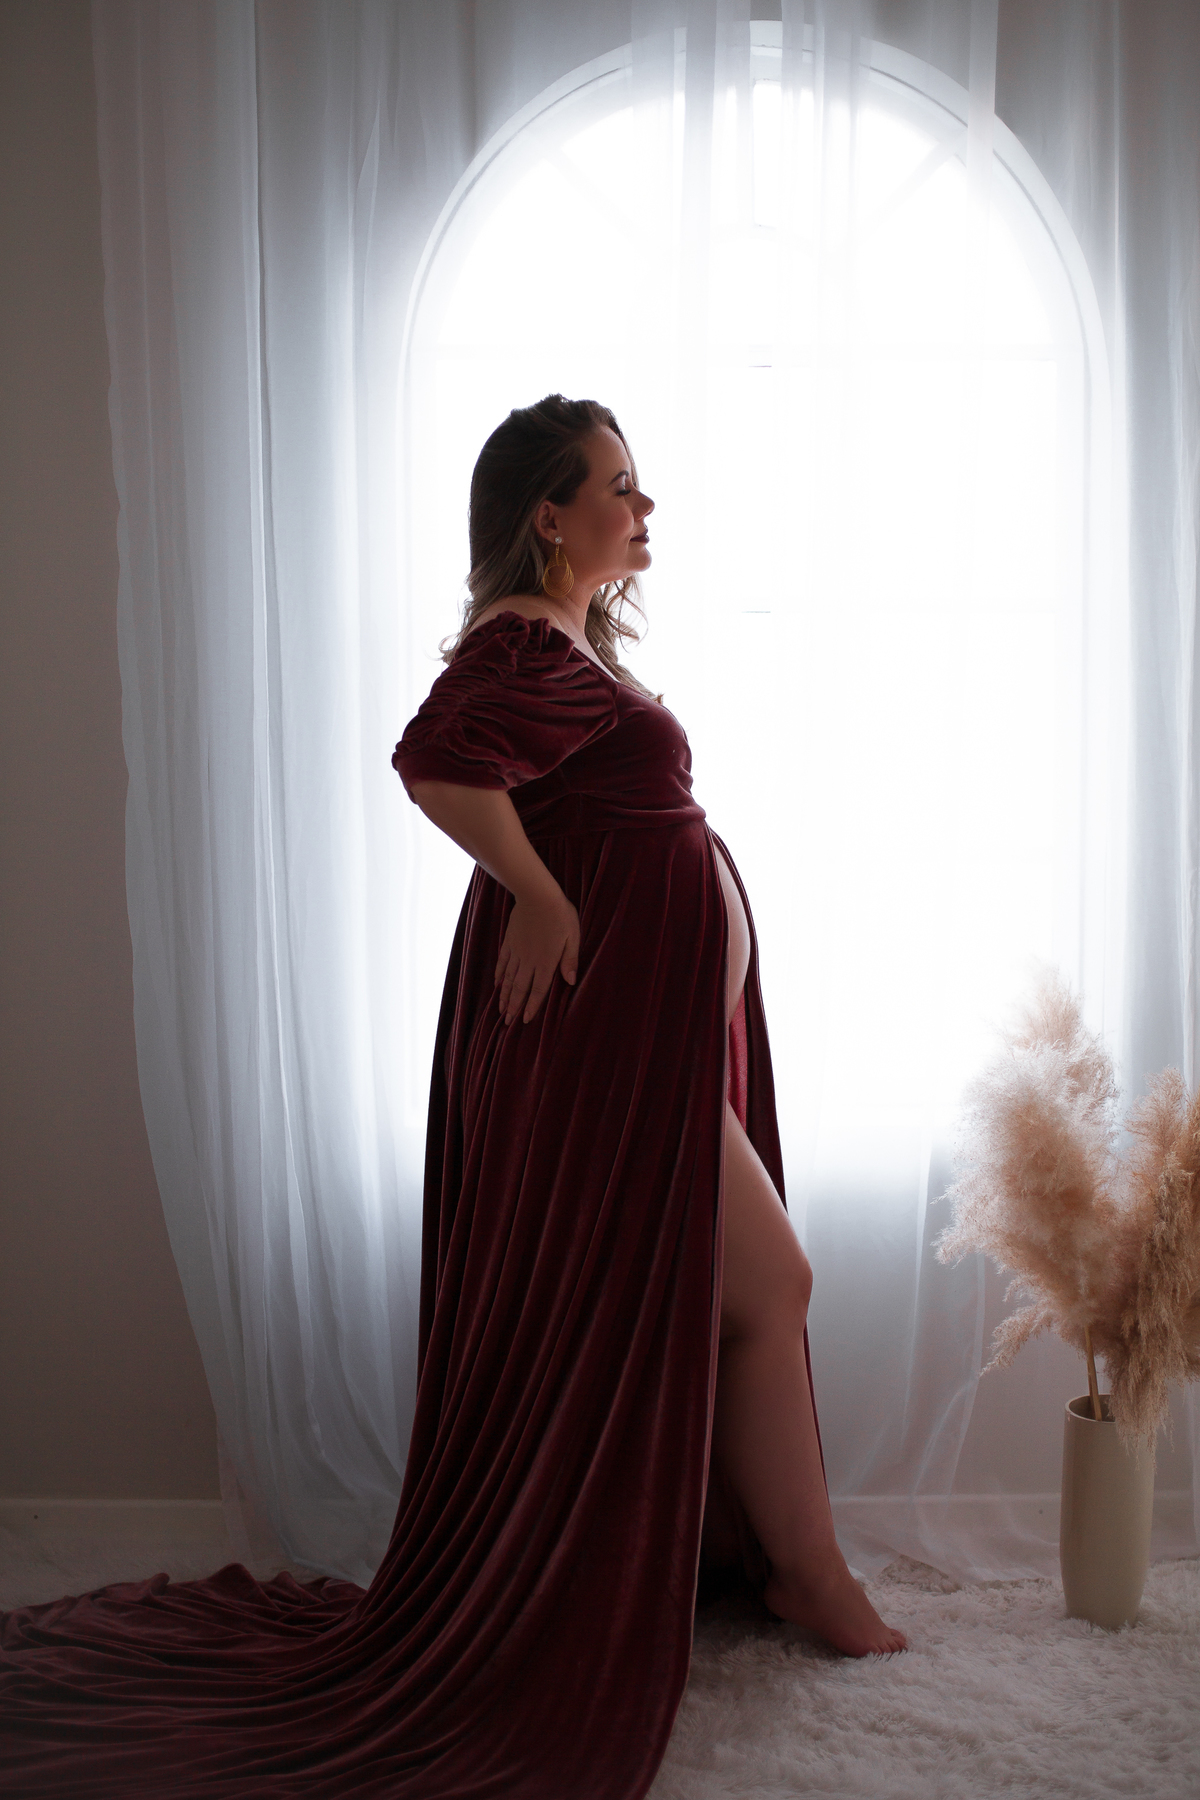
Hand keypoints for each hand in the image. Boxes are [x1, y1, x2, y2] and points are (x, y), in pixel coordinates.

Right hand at [495, 887, 579, 1024]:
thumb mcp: (573, 937)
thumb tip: (571, 982)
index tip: (524, 1021)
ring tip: (501, 1010)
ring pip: (509, 979)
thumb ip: (570, 960)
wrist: (537, 895)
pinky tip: (497, 984)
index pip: (538, 990)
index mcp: (546, 962)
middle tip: (507, 1023)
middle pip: (520, 989)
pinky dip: (499, 975)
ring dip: (505, 996)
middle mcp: (529, 961)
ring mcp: (517, 952)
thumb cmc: (560, 915)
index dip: (532, 1006)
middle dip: (514, 1007)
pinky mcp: (509, 942)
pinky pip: (502, 963)